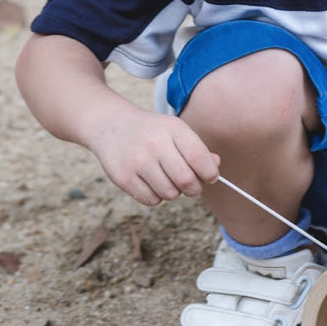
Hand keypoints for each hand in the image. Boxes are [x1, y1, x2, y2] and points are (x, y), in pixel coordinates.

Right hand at [84, 104, 220, 206]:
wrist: (111, 125)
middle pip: (187, 181)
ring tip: (166, 179)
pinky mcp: (123, 177)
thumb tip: (214, 168)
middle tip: (191, 186)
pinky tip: (151, 182)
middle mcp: (155, 144)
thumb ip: (198, 150)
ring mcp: (138, 161)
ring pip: (170, 194)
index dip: (210, 173)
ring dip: (174, 192)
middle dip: (194, 188)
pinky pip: (152, 200)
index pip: (200, 158)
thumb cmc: (152, 131)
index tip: (210, 177)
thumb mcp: (175, 131)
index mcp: (173, 129)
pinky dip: (156, 197)